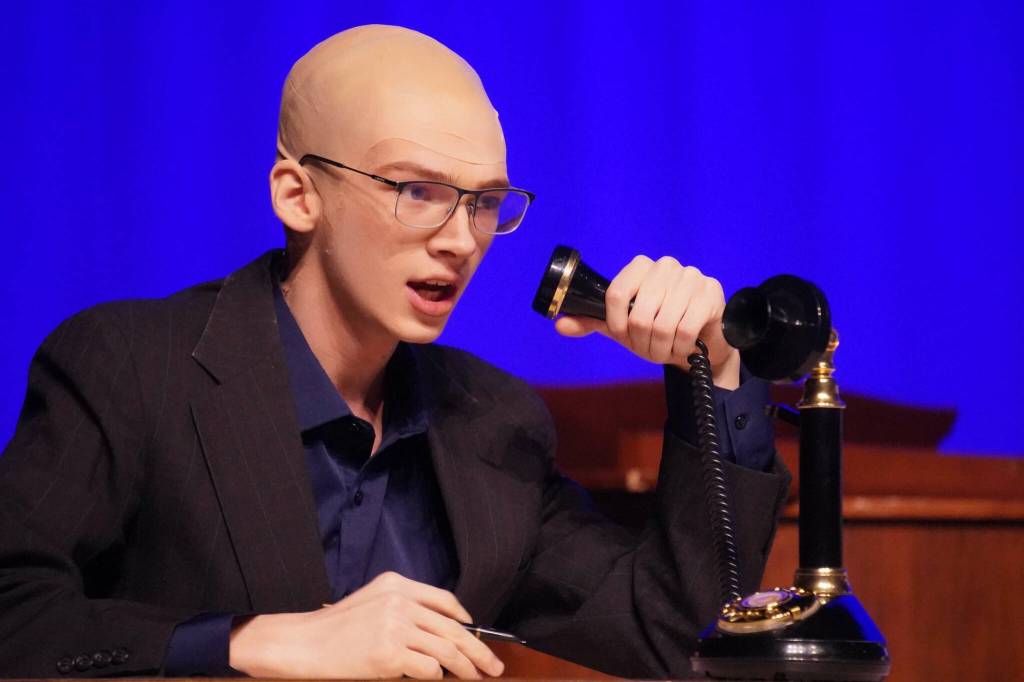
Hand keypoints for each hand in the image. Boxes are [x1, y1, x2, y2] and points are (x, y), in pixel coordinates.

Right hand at [229, 571, 503, 678]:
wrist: (300, 645)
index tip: (477, 632)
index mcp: (395, 585)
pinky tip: (439, 680)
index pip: (443, 599)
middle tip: (493, 665)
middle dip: (477, 650)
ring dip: (466, 668)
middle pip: (452, 627)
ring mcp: (395, 627)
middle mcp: (399, 601)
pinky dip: (437, 676)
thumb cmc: (333, 631)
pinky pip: (428, 668)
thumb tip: (440, 629)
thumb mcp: (371, 603)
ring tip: (476, 678)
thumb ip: (404, 606)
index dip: (465, 618)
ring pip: (446, 650)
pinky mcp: (389, 654)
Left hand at [555, 255, 740, 388]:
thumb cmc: (656, 329)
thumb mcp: (621, 326)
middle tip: (649, 349)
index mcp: (640, 267)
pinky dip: (680, 348)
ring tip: (665, 350)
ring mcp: (691, 277)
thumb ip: (592, 322)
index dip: (616, 324)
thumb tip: (560, 324)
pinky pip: (685, 330)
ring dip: (661, 349)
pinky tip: (684, 347)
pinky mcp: (711, 294)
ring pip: (662, 325)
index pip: (615, 294)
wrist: (698, 342)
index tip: (624, 336)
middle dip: (641, 343)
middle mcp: (665, 265)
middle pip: (639, 315)